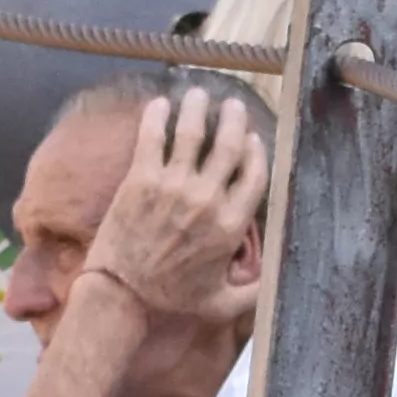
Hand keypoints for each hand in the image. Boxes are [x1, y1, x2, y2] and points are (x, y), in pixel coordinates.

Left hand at [79, 86, 271, 327]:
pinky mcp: (141, 179)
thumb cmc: (170, 300)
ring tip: (199, 93)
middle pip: (229, 145)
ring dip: (197, 107)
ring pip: (192, 132)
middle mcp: (207, 200)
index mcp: (230, 225)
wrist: (121, 296)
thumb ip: (253, 292)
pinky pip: (152, 137)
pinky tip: (160, 103)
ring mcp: (173, 186)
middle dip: (234, 119)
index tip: (253, 138)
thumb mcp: (221, 303)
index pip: (255, 175)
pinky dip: (157, 115)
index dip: (256, 151)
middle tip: (232, 105)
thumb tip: (275, 281)